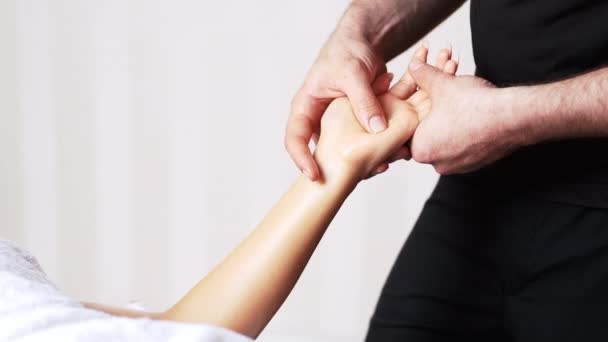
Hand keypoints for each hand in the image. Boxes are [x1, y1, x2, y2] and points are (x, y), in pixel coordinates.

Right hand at [286, 30, 387, 179]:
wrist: (364, 44)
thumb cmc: (348, 52)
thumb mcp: (353, 74)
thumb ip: (363, 100)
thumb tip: (377, 129)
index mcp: (305, 107)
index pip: (294, 139)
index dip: (301, 159)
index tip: (314, 175)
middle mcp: (318, 120)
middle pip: (319, 153)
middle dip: (336, 169)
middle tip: (354, 178)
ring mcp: (336, 126)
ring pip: (343, 153)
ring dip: (361, 162)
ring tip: (382, 166)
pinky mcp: (355, 127)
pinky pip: (362, 145)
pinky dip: (376, 151)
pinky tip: (392, 153)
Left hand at [408, 56, 521, 173]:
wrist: (514, 117)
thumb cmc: (475, 105)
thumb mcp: (442, 84)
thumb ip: (422, 75)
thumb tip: (413, 66)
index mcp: (420, 150)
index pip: (409, 132)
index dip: (415, 113)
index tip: (423, 102)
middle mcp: (437, 164)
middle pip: (427, 136)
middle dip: (433, 115)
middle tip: (441, 100)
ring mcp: (458, 166)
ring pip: (447, 140)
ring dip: (449, 123)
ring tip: (457, 105)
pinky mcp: (476, 164)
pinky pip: (464, 146)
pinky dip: (465, 132)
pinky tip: (471, 116)